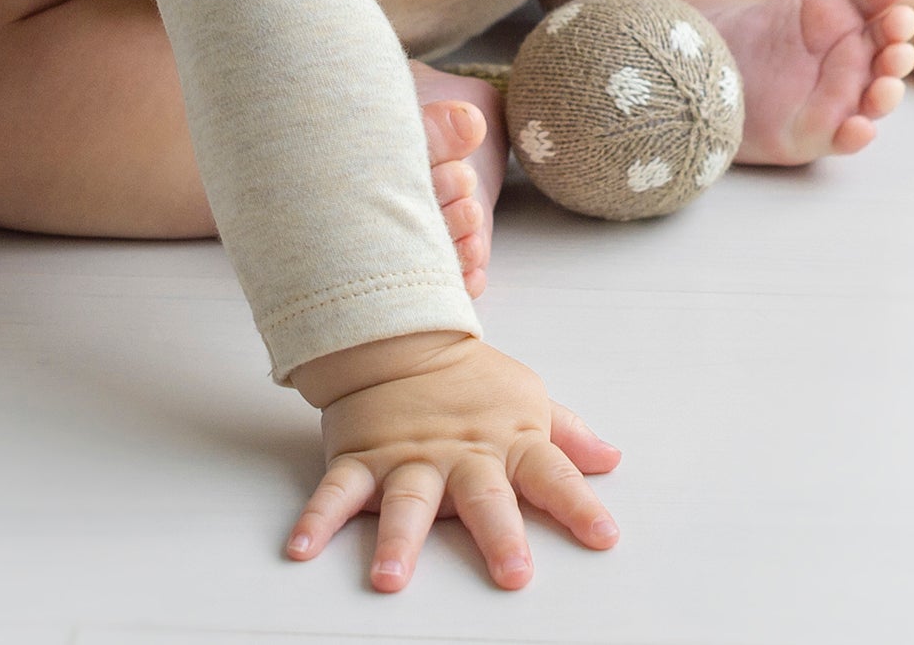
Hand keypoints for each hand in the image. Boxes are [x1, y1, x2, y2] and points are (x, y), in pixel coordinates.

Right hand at [286, 330, 620, 591]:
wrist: (401, 335)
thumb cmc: (470, 378)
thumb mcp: (527, 398)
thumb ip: (568, 435)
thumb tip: (611, 459)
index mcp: (506, 441)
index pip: (553, 474)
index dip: (580, 505)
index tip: (604, 537)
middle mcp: (460, 455)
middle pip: (485, 497)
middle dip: (500, 534)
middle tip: (513, 574)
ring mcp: (408, 459)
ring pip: (407, 502)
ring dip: (398, 540)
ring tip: (390, 578)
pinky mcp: (362, 459)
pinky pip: (337, 492)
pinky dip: (317, 519)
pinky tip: (302, 548)